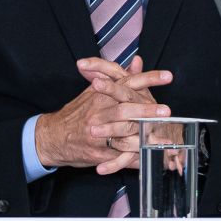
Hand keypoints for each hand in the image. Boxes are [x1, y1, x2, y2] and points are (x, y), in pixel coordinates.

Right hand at [35, 55, 172, 173]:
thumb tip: (137, 62)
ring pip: (124, 133)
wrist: (52, 136)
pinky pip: (119, 155)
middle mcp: (99, 112)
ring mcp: (98, 133)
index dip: (149, 79)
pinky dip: (137, 157)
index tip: (167, 76)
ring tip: (164, 138)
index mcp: (101, 94)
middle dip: (148, 110)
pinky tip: (151, 157)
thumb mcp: (95, 91)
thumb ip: (118, 77)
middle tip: (166, 110)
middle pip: (126, 108)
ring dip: (146, 136)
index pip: (128, 82)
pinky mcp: (98, 152)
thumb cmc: (77, 113)